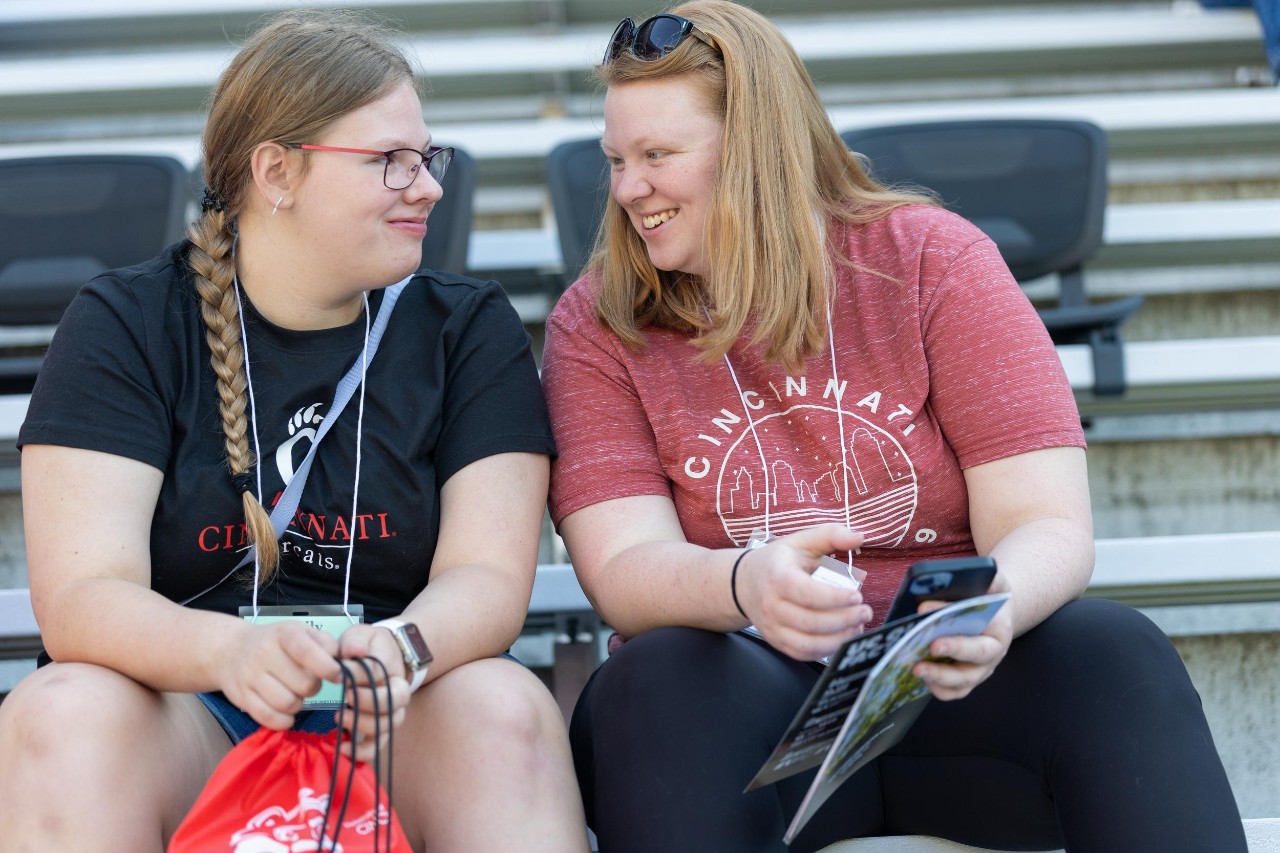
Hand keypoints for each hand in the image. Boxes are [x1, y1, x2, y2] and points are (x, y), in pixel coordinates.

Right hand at [219, 620, 343, 730]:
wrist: (231, 649)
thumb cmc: (277, 642)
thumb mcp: (302, 632)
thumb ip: (327, 644)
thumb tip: (344, 663)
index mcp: (285, 634)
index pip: (308, 652)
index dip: (328, 668)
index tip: (337, 676)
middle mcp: (264, 653)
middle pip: (304, 684)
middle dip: (313, 688)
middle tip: (308, 683)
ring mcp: (250, 676)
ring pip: (288, 704)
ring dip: (299, 704)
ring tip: (295, 694)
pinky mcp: (241, 698)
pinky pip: (269, 719)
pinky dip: (284, 720)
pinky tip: (286, 711)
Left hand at [335, 625, 411, 762]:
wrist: (382, 658)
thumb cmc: (368, 648)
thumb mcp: (361, 636)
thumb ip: (356, 641)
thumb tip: (355, 650)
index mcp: (393, 669)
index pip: (379, 673)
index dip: (359, 674)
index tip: (340, 672)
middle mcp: (399, 694)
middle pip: (391, 703)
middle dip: (366, 701)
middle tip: (345, 696)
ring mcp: (392, 714)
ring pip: (385, 725)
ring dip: (362, 724)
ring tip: (338, 718)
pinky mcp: (381, 729)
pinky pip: (378, 746)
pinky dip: (363, 752)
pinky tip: (343, 749)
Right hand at [736, 524, 872, 661]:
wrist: (744, 583)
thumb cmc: (777, 562)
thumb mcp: (801, 541)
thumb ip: (831, 535)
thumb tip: (859, 536)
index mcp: (778, 577)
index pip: (807, 593)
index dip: (835, 598)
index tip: (857, 596)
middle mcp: (772, 606)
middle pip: (812, 622)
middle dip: (845, 620)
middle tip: (865, 612)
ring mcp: (773, 627)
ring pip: (808, 644)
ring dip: (838, 639)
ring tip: (857, 627)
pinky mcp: (777, 641)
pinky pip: (803, 654)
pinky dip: (826, 650)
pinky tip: (841, 637)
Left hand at [913, 571, 1013, 700]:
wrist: (995, 615)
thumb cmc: (990, 598)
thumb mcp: (996, 583)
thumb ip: (992, 577)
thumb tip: (979, 572)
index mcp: (1000, 629)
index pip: (980, 627)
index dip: (955, 622)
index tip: (924, 610)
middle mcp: (993, 654)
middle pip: (975, 659)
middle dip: (951, 651)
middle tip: (928, 646)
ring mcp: (980, 670)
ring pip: (963, 681)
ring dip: (939, 677)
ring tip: (916, 668)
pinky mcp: (967, 680)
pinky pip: (954, 692)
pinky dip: (938, 689)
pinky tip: (920, 679)